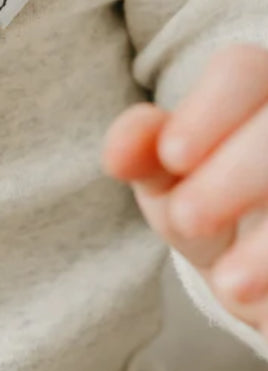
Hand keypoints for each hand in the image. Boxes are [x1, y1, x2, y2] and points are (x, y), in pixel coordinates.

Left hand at [102, 43, 267, 340]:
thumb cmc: (217, 212)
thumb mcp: (174, 188)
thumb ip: (144, 159)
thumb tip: (118, 153)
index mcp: (262, 89)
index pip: (242, 70)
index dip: (207, 110)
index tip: (172, 157)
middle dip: (236, 172)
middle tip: (189, 219)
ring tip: (231, 285)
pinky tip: (264, 300)